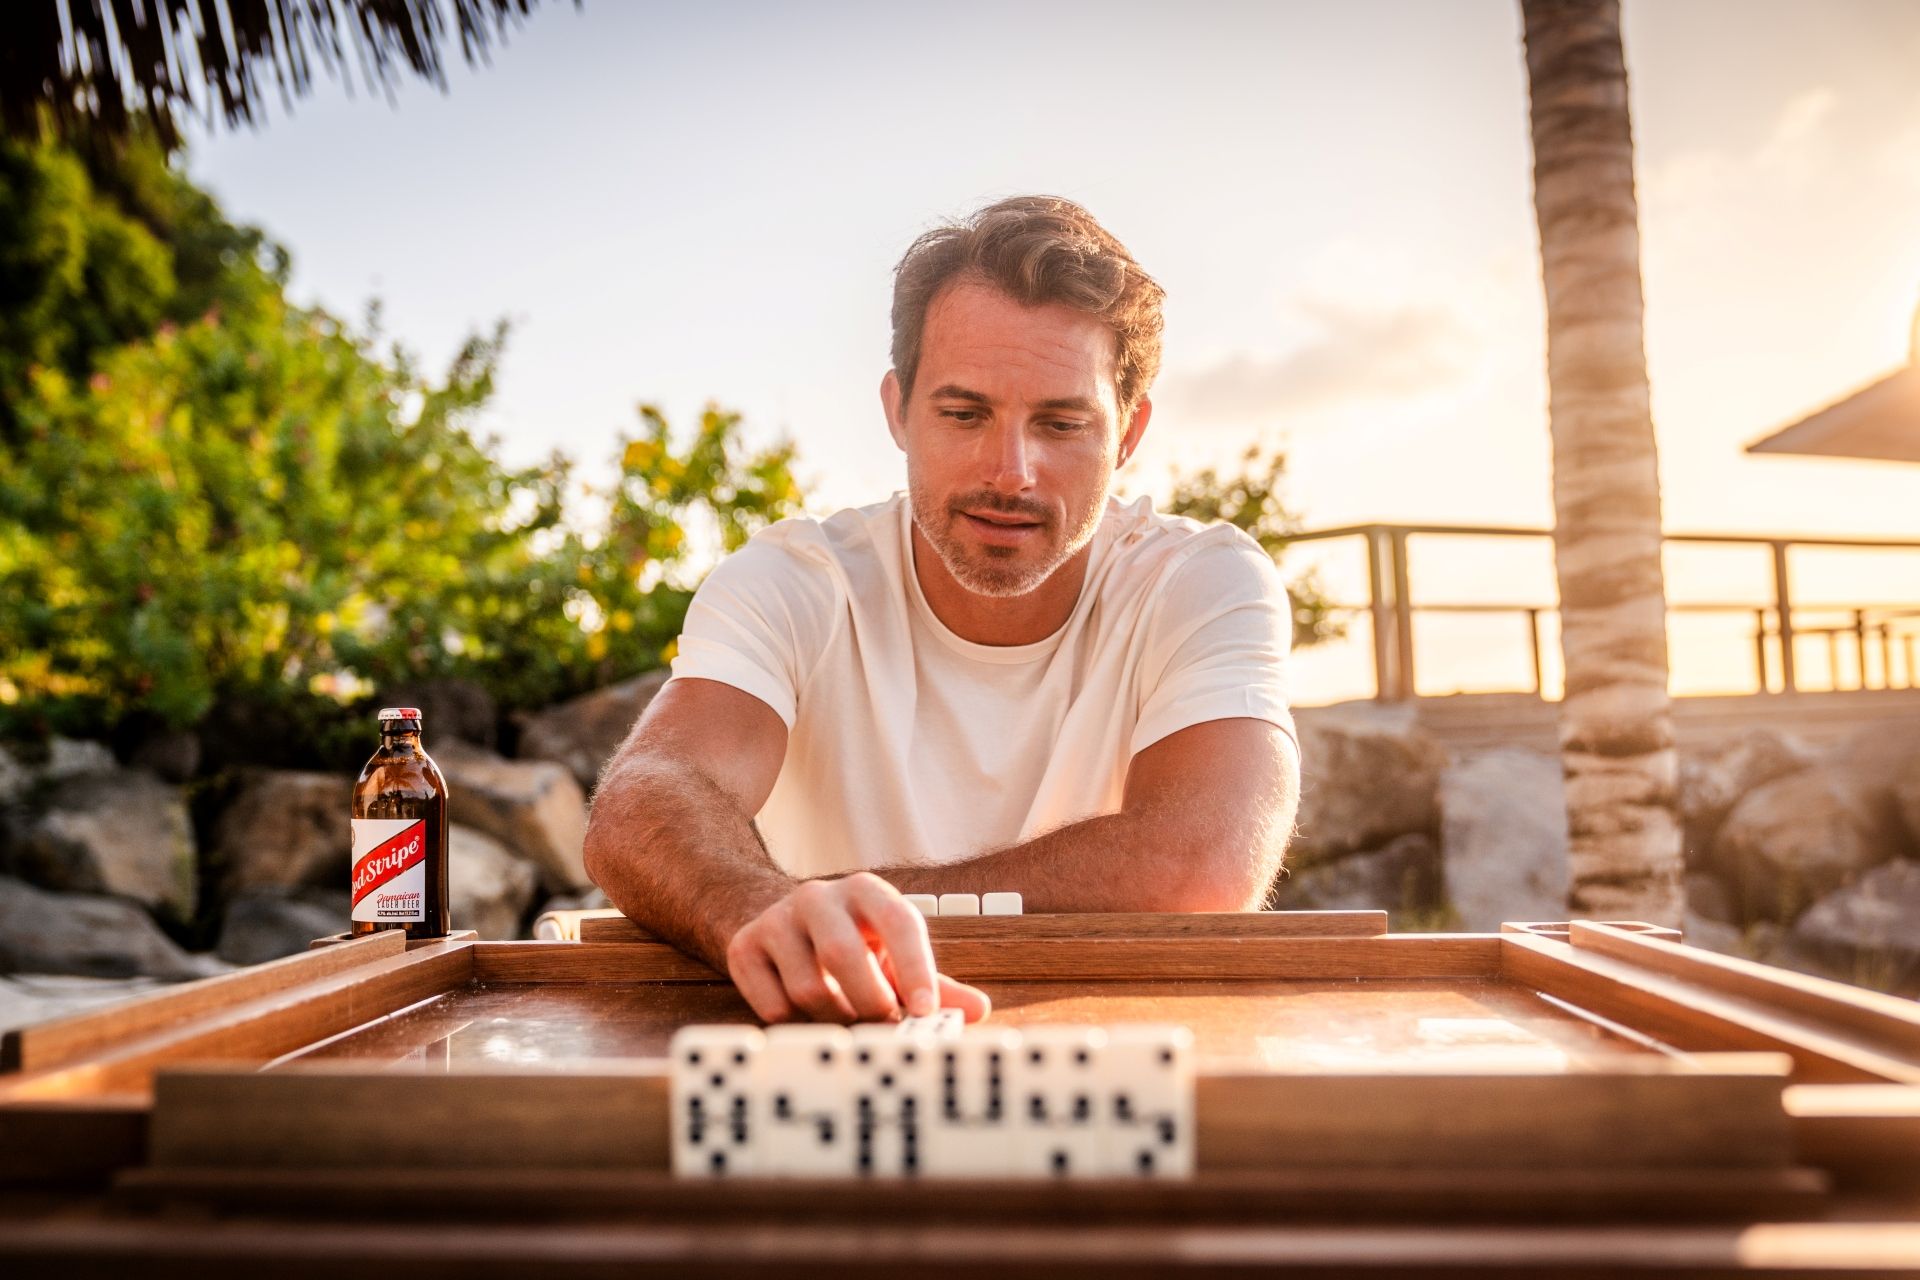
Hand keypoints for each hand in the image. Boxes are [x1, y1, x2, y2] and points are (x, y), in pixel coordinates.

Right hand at [723, 871, 991, 1024]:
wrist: (784, 926)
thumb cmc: (856, 947)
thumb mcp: (895, 957)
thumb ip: (936, 984)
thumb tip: (977, 1009)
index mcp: (867, 891)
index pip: (898, 922)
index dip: (914, 968)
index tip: (926, 1012)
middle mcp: (819, 896)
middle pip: (844, 955)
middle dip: (869, 1002)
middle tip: (884, 1027)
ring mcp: (776, 919)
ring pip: (808, 987)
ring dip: (834, 1018)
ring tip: (845, 1015)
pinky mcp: (744, 947)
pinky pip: (773, 1006)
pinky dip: (796, 1024)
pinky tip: (806, 1013)